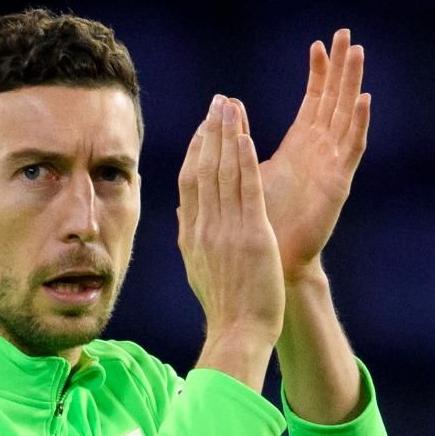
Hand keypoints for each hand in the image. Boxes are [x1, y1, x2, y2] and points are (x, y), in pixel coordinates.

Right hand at [178, 95, 285, 379]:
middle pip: (202, 170)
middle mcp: (203, 228)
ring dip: (226, 135)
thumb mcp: (199, 271)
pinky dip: (244, 160)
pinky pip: (245, 189)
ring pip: (222, 173)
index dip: (195, 150)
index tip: (203, 127)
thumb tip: (184, 215)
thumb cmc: (226, 309)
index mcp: (191, 236)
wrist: (238, 333)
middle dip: (209, 132)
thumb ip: (192, 239)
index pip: (190, 183)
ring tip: (230, 105)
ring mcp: (225, 230)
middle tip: (217, 102)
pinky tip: (245, 136)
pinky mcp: (250, 235)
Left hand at [251, 28, 370, 281]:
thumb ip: (241, 137)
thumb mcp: (247, 168)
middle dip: (340, 67)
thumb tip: (227, 106)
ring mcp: (332, 165)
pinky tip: (364, 98)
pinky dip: (359, 122)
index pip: (314, 101)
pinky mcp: (338, 183)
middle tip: (348, 33)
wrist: (276, 260)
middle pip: (334, 99)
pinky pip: (352, 148)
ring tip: (359, 53)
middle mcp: (321, 151)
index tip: (318, 44)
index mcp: (301, 146)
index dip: (317, 73)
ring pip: (346, 115)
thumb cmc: (263, 220)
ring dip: (352, 83)